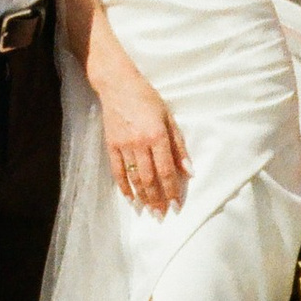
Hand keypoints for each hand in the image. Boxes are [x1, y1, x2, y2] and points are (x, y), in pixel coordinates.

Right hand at [94, 52, 189, 214]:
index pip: (167, 170)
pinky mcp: (111, 145)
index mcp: (157, 136)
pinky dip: (123, 187)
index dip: (172, 190)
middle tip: (162, 215)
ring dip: (142, 197)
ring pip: (134, 178)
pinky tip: (130, 199)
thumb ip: (179, 145)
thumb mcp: (169, 118)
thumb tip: (189, 171)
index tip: (176, 205)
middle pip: (150, 179)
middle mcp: (140, 143)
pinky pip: (118, 171)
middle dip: (157, 199)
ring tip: (149, 212)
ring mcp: (124, 146)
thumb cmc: (147, 98)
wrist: (117, 85)